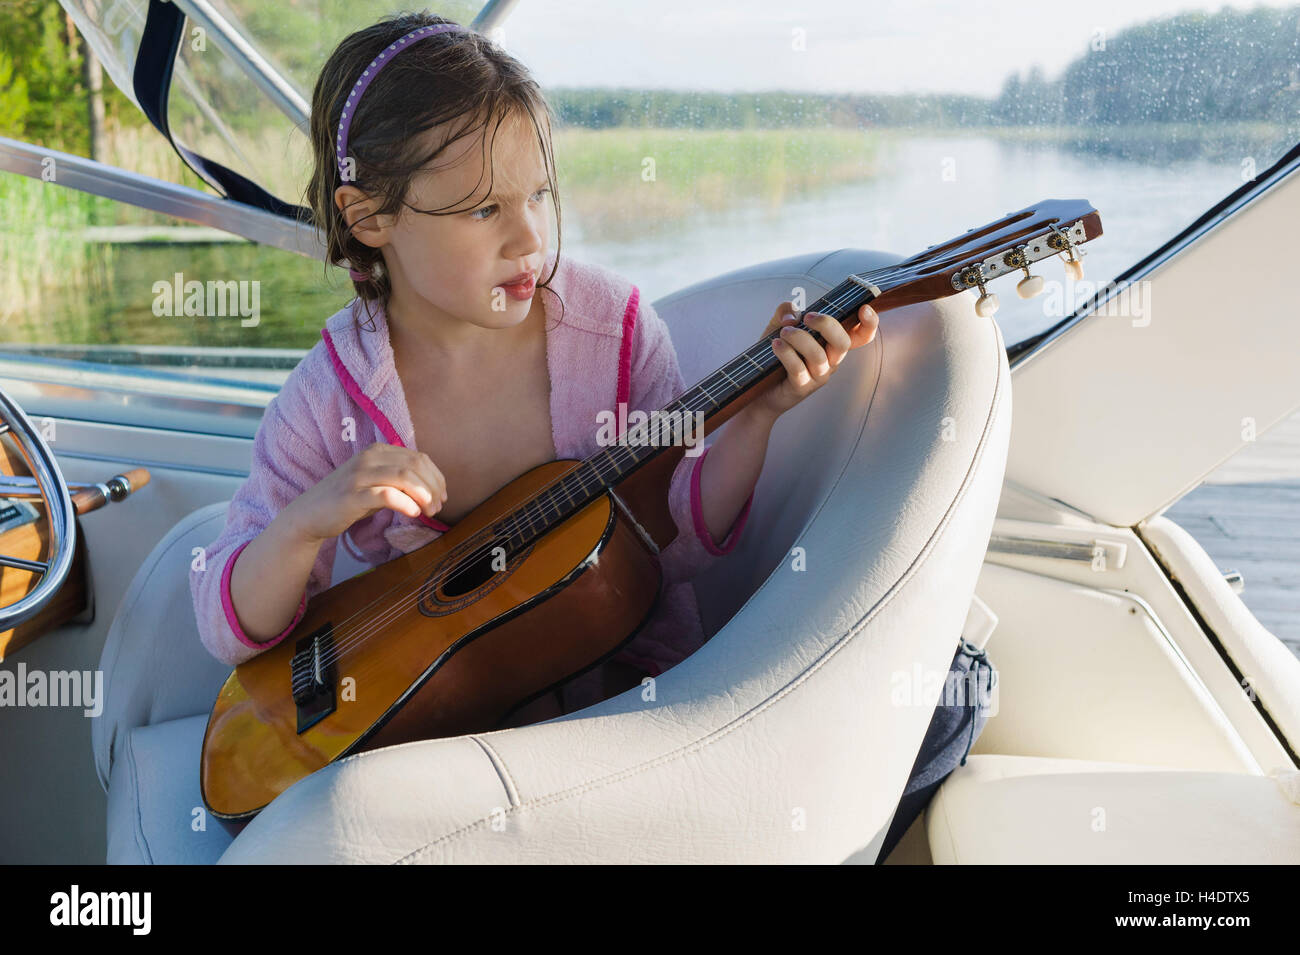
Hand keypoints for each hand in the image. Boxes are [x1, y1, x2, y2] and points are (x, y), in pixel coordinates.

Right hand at [283, 441, 447, 543]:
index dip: (436, 477)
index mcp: (377, 450)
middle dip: (433, 487)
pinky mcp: (352, 495)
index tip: (443, 496)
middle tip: (438, 507)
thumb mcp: (377, 483)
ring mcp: (359, 475)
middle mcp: (369, 458)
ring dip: (423, 495)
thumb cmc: (348, 500)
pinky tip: (414, 513)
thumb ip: (400, 480)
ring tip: (429, 511)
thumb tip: (433, 490)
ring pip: (404, 477)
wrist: (310, 515)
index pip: (418, 458)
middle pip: (415, 466)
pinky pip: (386, 495)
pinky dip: (405, 503)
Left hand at [753, 299, 878, 417]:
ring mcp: (818, 375)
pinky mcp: (802, 387)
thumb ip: (787, 311)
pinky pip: (799, 369)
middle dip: (826, 324)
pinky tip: (775, 344)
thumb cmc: (776, 352)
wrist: (758, 387)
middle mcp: (831, 360)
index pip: (861, 336)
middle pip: (843, 343)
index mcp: (832, 343)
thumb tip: (793, 315)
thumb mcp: (779, 325)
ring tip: (783, 333)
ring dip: (800, 338)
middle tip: (807, 317)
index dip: (869, 324)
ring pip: (819, 356)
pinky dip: (786, 353)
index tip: (864, 308)